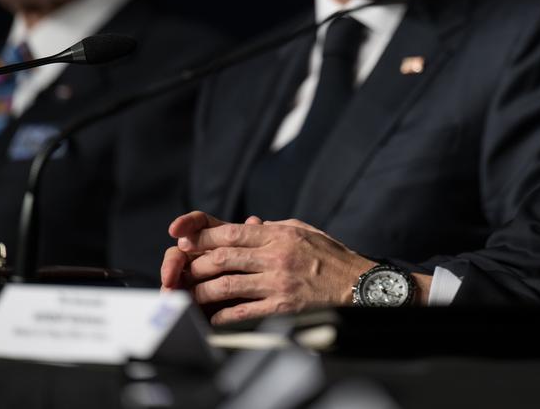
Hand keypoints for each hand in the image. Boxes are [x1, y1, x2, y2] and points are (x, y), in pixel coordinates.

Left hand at [168, 214, 375, 325]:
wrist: (358, 285)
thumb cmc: (330, 257)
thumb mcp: (303, 231)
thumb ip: (273, 227)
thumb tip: (247, 223)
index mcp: (280, 234)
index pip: (231, 233)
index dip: (203, 237)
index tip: (186, 241)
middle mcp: (276, 256)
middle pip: (223, 257)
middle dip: (196, 263)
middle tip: (181, 269)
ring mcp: (278, 283)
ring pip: (227, 284)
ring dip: (203, 290)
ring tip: (191, 294)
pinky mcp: (282, 307)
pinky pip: (243, 311)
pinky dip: (223, 315)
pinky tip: (213, 317)